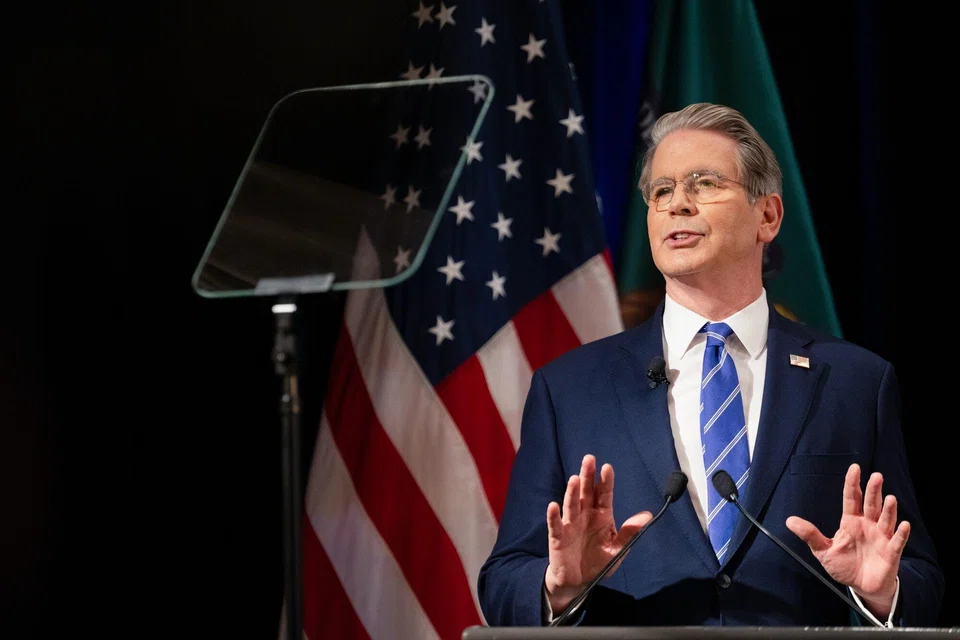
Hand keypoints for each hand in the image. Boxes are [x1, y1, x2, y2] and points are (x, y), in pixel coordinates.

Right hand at [544, 455, 652, 613]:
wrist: (579, 581)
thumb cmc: (598, 561)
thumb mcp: (617, 549)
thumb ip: (629, 533)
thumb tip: (647, 516)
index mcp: (601, 515)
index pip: (604, 494)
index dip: (605, 482)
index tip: (607, 468)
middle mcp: (585, 515)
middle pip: (586, 492)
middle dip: (587, 476)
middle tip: (589, 459)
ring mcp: (570, 524)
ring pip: (571, 505)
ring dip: (572, 492)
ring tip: (574, 479)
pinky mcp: (558, 536)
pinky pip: (555, 525)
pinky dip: (553, 516)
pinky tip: (553, 506)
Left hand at [786, 463, 908, 618]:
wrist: (862, 587)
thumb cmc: (844, 565)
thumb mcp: (823, 551)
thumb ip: (810, 535)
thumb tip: (789, 521)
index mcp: (851, 522)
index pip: (852, 498)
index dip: (853, 483)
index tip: (855, 468)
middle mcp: (868, 525)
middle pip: (871, 504)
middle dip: (873, 490)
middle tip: (876, 476)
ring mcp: (881, 537)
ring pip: (886, 519)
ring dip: (889, 510)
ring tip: (890, 498)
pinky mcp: (891, 552)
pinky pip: (897, 541)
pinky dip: (901, 533)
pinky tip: (904, 525)